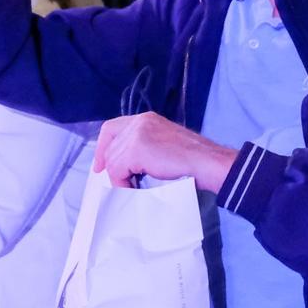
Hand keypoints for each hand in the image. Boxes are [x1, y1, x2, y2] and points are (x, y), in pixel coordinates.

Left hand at [95, 112, 235, 191]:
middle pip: (110, 146)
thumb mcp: (162, 145)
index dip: (102, 147)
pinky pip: (117, 170)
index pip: (111, 128)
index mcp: (145, 119)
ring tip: (135, 188)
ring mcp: (137, 133)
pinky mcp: (136, 148)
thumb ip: (143, 146)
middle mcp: (139, 121)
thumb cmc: (191, 160)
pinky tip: (135, 188)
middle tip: (122, 184)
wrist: (206, 163)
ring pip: (112, 160)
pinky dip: (123, 183)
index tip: (100, 166)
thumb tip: (122, 164)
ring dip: (120, 178)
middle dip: (112, 167)